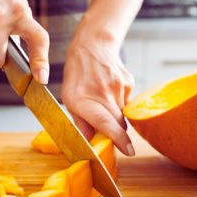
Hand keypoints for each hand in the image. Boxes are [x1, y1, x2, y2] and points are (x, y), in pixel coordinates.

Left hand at [61, 28, 134, 155]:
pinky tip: (110, 91)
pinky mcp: (128, 82)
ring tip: (104, 104)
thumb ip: (80, 122)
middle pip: (118, 123)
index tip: (128, 151)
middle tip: (117, 140)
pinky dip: (119, 103)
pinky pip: (127, 101)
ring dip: (116, 116)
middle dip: (118, 135)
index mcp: (82, 100)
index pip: (105, 123)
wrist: (92, 46)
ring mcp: (117, 86)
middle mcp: (102, 93)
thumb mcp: (68, 98)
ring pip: (123, 114)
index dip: (118, 139)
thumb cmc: (77, 74)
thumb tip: (90, 141)